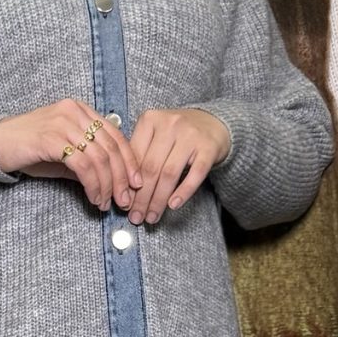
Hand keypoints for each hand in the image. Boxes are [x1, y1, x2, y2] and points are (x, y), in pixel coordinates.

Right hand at [0, 100, 138, 210]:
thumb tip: (116, 183)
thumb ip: (89, 160)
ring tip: (106, 203)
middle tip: (124, 200)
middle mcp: (74, 111)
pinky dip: (92, 184)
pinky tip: (93, 197)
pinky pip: (83, 164)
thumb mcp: (64, 152)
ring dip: (107, 185)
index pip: (116, 134)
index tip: (136, 183)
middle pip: (111, 147)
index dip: (130, 160)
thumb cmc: (30, 150)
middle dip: (122, 177)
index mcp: (80, 110)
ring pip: (99, 157)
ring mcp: (63, 123)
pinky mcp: (52, 138)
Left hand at [123, 107, 232, 224]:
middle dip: (142, 197)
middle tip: (136, 216)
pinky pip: (195, 174)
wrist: (213, 123)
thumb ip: (140, 155)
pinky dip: (183, 192)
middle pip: (151, 168)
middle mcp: (170, 124)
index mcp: (150, 119)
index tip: (124, 203)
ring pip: (169, 173)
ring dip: (159, 200)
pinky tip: (173, 205)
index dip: (127, 184)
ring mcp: (190, 135)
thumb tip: (126, 192)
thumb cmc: (178, 134)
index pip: (135, 157)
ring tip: (152, 216)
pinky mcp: (208, 148)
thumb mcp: (156, 135)